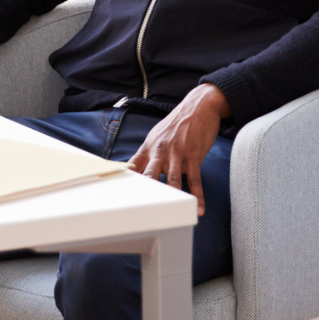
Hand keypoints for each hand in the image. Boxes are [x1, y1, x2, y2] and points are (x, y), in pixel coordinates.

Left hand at [126, 84, 230, 215]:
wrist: (198, 107)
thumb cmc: (176, 123)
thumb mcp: (157, 134)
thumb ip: (148, 152)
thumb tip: (136, 166)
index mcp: (149, 146)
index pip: (133, 165)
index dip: (126, 179)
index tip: (119, 193)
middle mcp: (160, 150)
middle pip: (150, 174)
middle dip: (147, 191)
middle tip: (142, 209)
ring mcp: (177, 153)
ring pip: (172, 179)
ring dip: (173, 197)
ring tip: (171, 213)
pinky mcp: (194, 155)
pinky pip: (194, 179)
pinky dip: (197, 195)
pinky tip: (198, 207)